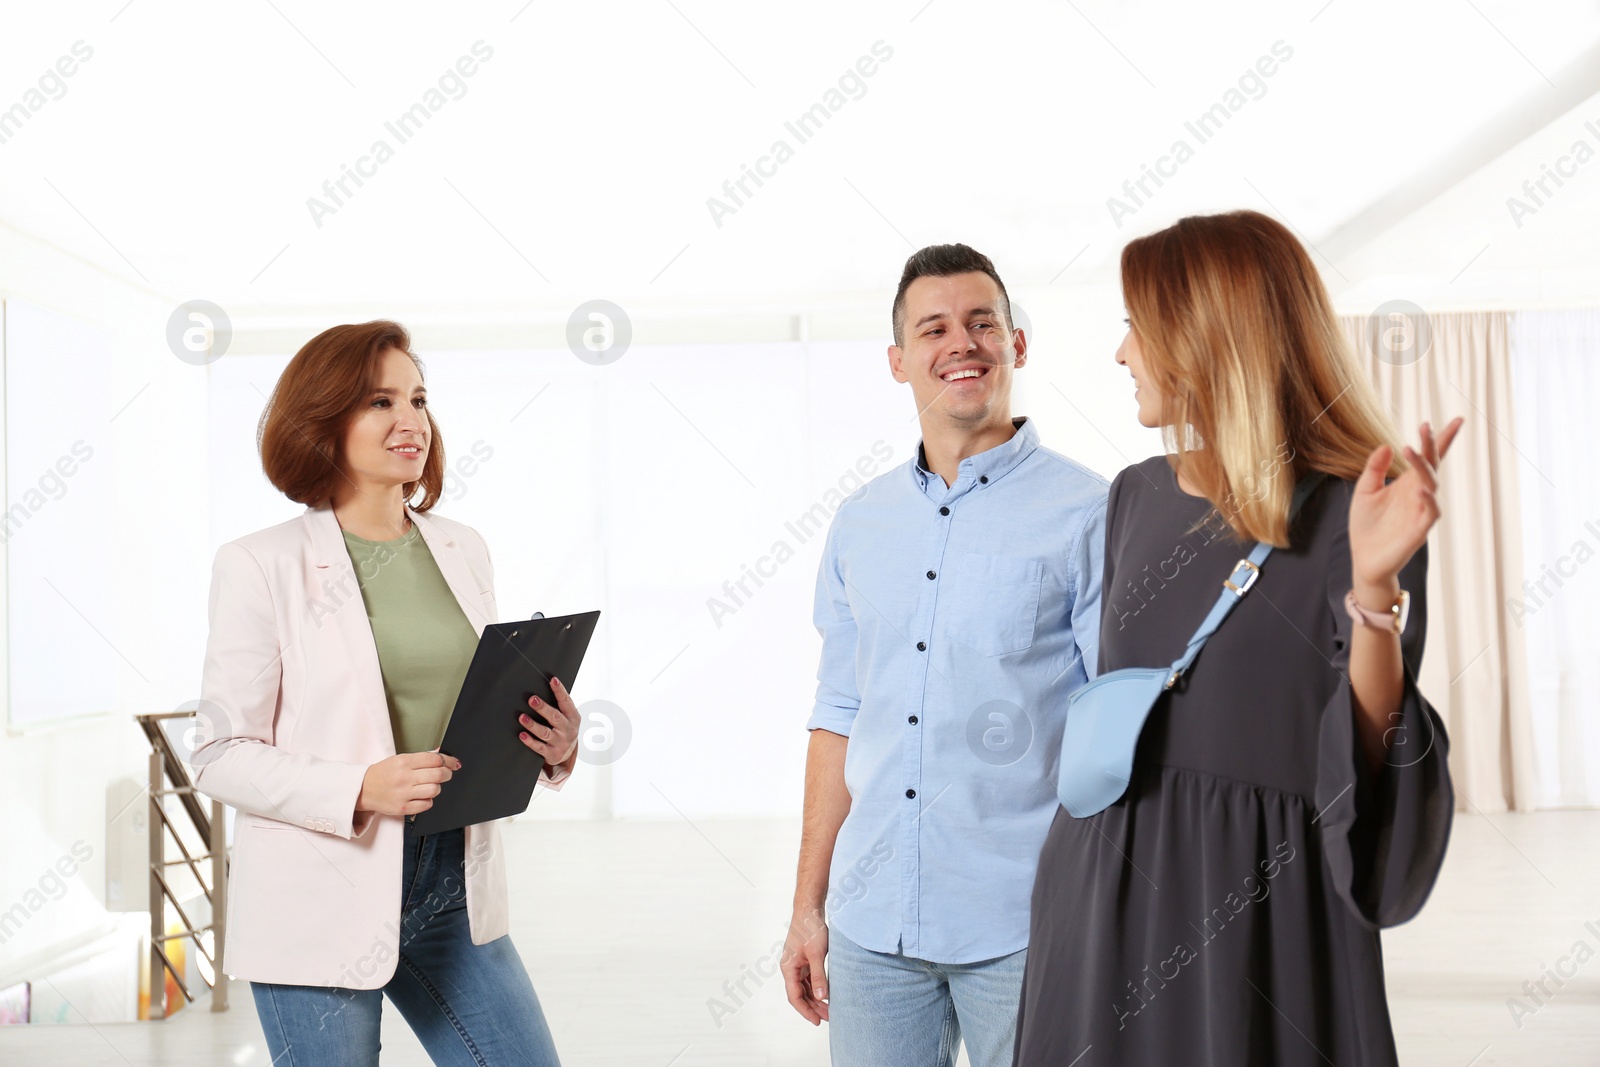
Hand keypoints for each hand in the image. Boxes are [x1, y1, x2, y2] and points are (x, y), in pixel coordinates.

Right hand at [356, 751, 461, 817]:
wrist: (363, 789)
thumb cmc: (383, 773)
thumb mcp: (399, 759)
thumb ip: (421, 758)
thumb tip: (441, 754)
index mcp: (404, 762)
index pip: (435, 759)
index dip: (448, 760)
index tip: (454, 763)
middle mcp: (404, 777)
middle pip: (438, 774)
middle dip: (447, 773)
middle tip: (447, 774)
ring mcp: (403, 794)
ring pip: (435, 790)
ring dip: (437, 787)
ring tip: (431, 785)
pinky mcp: (403, 808)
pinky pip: (426, 804)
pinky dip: (428, 800)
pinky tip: (422, 796)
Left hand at [518, 676, 579, 764]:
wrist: (568, 754)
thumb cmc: (565, 730)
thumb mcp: (568, 718)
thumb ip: (561, 705)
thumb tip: (548, 686)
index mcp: (573, 717)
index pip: (566, 702)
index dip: (560, 690)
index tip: (553, 680)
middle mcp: (567, 730)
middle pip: (555, 717)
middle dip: (543, 708)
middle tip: (532, 699)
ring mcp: (560, 742)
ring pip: (545, 733)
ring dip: (533, 725)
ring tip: (522, 717)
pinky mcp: (552, 754)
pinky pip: (539, 747)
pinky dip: (530, 741)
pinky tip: (522, 734)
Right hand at [781, 905, 829, 1024]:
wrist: (809, 909)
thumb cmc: (810, 928)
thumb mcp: (816, 954)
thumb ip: (818, 977)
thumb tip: (821, 997)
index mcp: (788, 968)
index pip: (795, 997)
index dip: (806, 1011)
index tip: (817, 1021)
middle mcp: (790, 968)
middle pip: (800, 994)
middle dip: (813, 1007)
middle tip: (829, 1017)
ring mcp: (796, 963)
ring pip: (804, 988)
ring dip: (816, 998)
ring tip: (830, 1008)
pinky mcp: (804, 959)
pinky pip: (808, 979)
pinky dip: (817, 987)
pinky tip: (827, 992)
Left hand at [1349, 418, 1462, 591]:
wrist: (1364, 560)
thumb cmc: (1366, 526)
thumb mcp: (1364, 492)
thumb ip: (1374, 469)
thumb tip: (1386, 446)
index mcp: (1407, 484)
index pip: (1430, 459)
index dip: (1443, 440)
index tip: (1458, 420)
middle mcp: (1418, 495)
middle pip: (1432, 466)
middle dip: (1431, 445)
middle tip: (1425, 426)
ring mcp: (1421, 512)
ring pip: (1432, 485)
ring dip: (1424, 467)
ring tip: (1412, 449)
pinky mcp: (1419, 531)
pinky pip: (1431, 513)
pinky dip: (1429, 500)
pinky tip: (1421, 489)